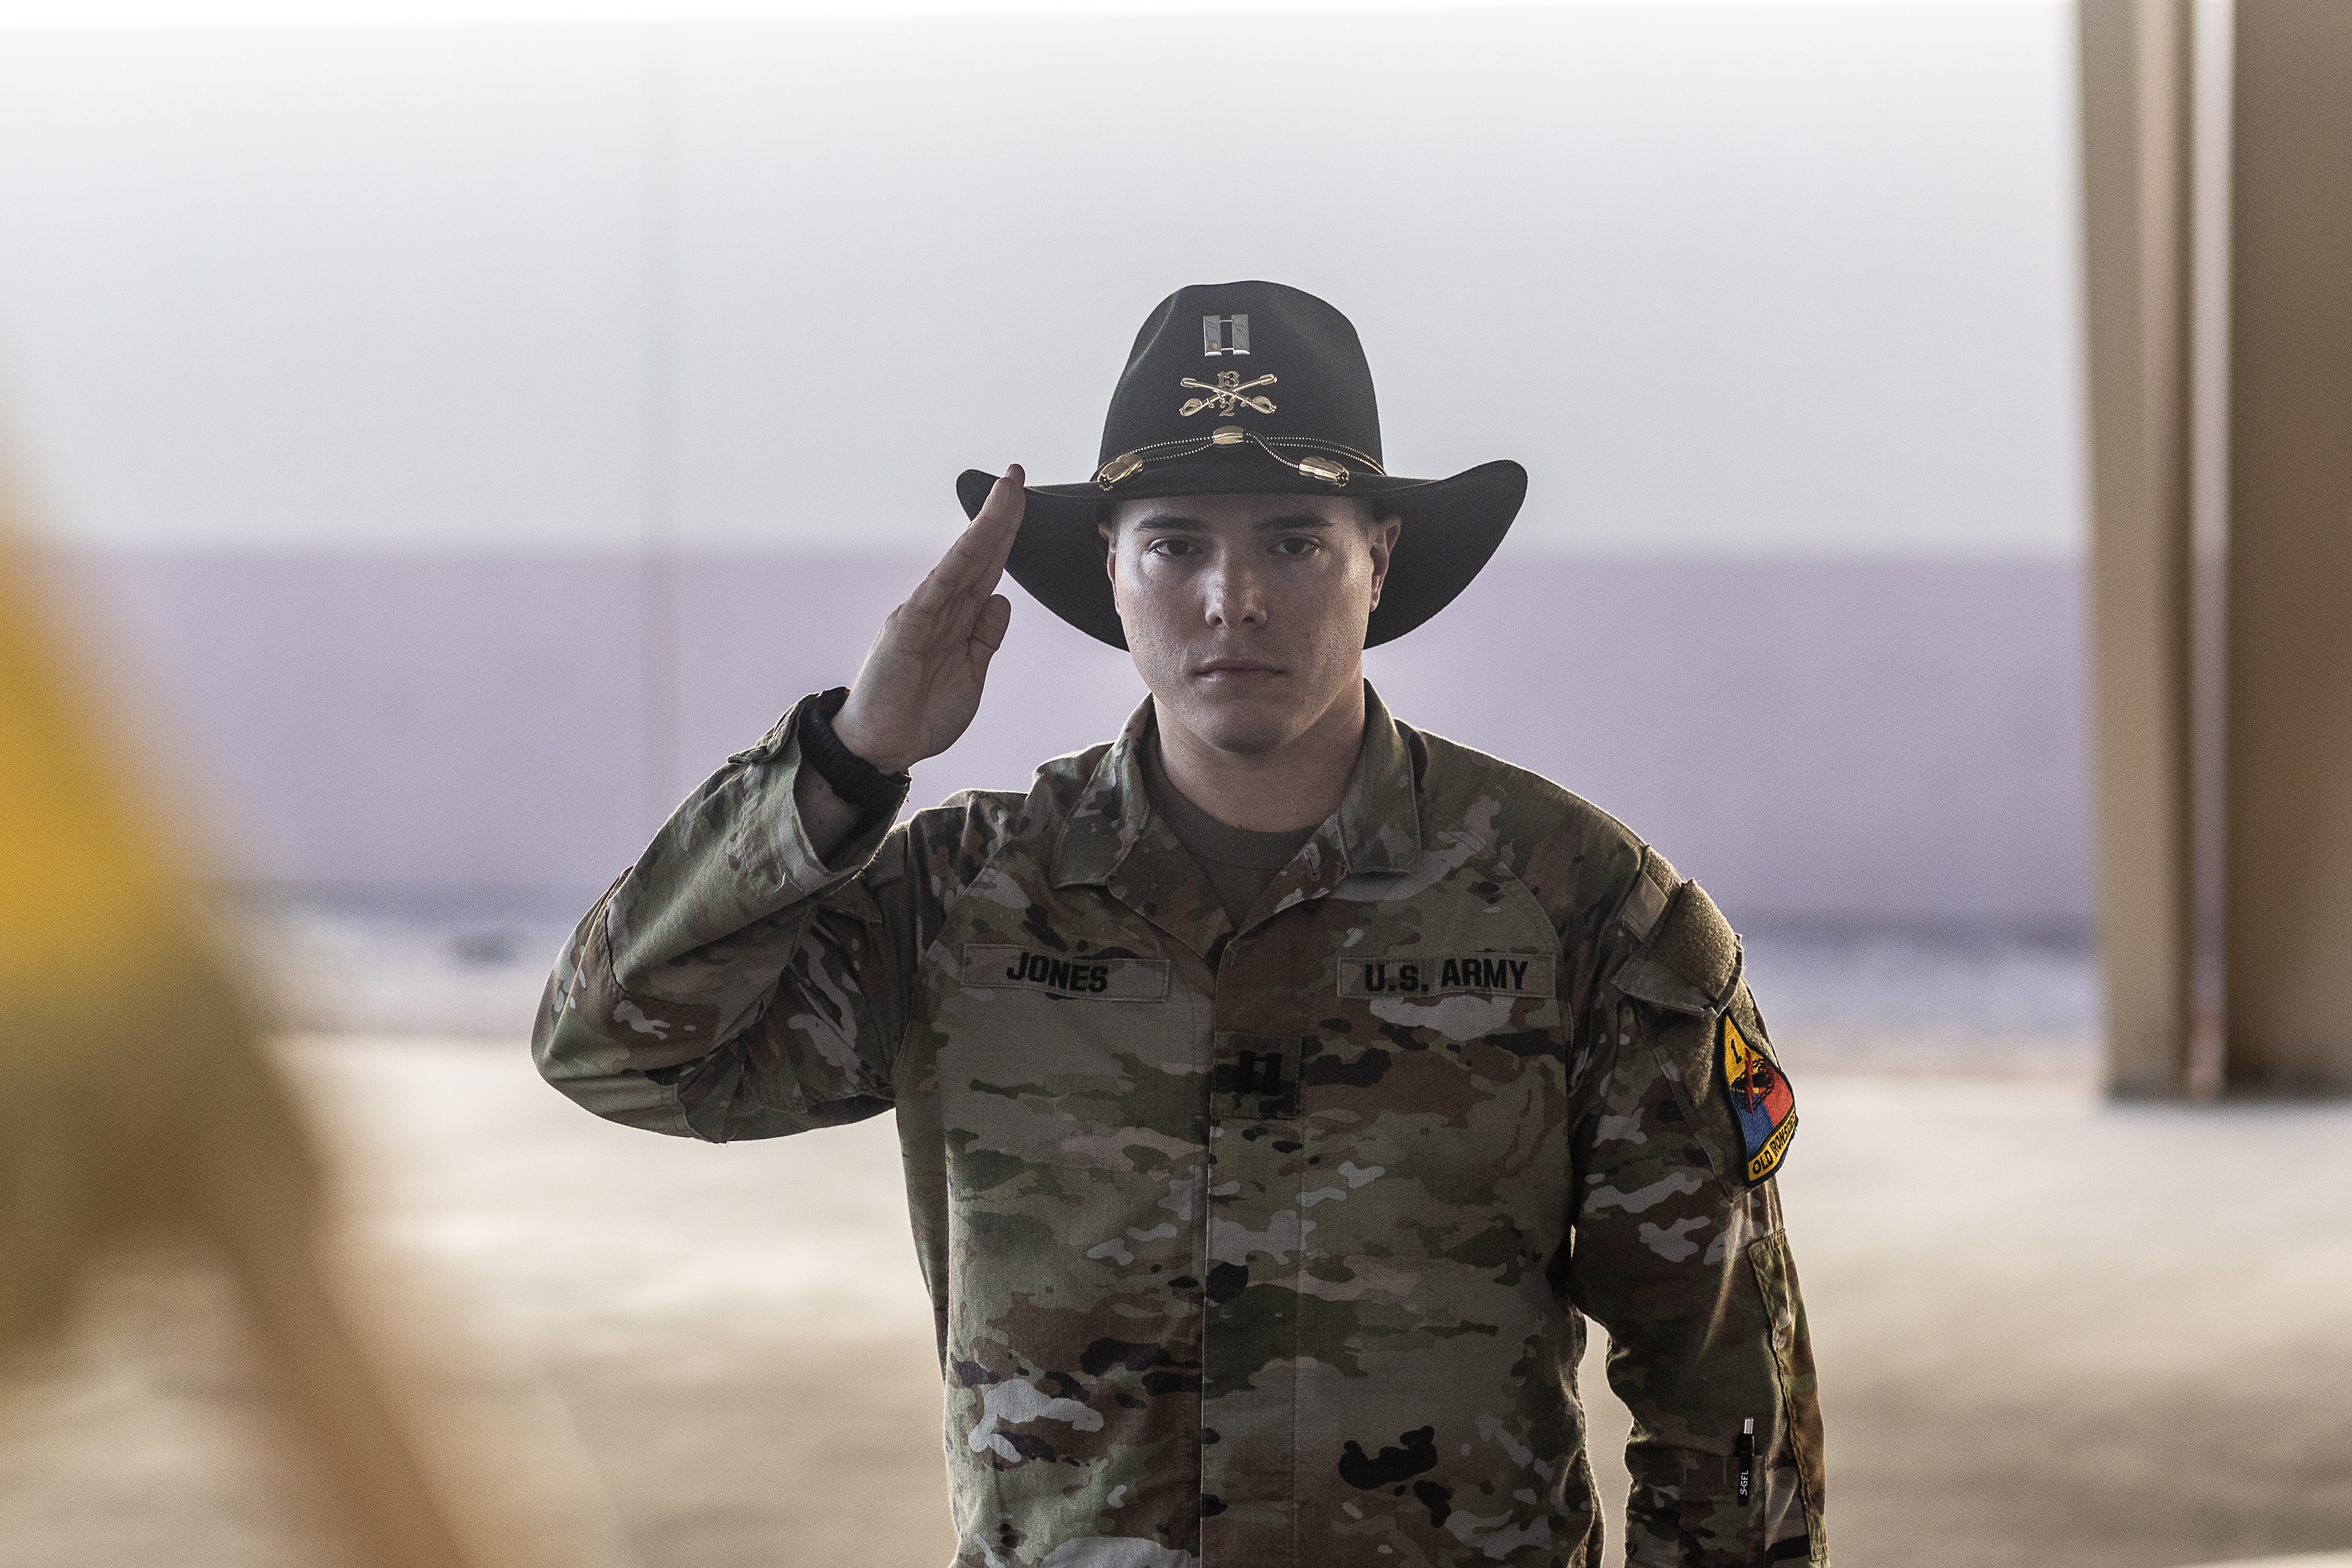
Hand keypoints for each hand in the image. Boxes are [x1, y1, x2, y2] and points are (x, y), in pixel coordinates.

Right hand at [830, 467, 1022, 773]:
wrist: (881, 748)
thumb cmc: (921, 714)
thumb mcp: (971, 673)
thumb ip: (985, 637)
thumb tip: (1001, 600)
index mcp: (957, 618)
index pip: (987, 566)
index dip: (1006, 534)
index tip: (1023, 499)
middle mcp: (940, 607)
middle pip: (977, 553)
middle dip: (1000, 514)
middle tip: (1017, 474)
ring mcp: (922, 614)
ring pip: (961, 561)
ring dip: (985, 526)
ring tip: (1005, 491)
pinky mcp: (907, 629)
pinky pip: (938, 590)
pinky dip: (958, 563)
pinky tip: (976, 540)